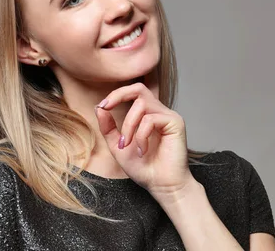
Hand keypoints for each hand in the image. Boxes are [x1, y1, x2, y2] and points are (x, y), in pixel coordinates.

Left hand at [93, 81, 193, 199]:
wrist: (161, 186)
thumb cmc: (143, 168)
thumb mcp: (118, 146)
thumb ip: (108, 128)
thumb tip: (99, 107)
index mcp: (147, 114)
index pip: (133, 92)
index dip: (116, 94)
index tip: (102, 106)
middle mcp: (159, 112)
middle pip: (139, 88)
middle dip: (120, 95)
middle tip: (107, 107)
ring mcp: (168, 116)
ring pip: (141, 105)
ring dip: (128, 125)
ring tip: (128, 145)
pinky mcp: (176, 123)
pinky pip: (151, 119)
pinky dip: (141, 135)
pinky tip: (143, 150)